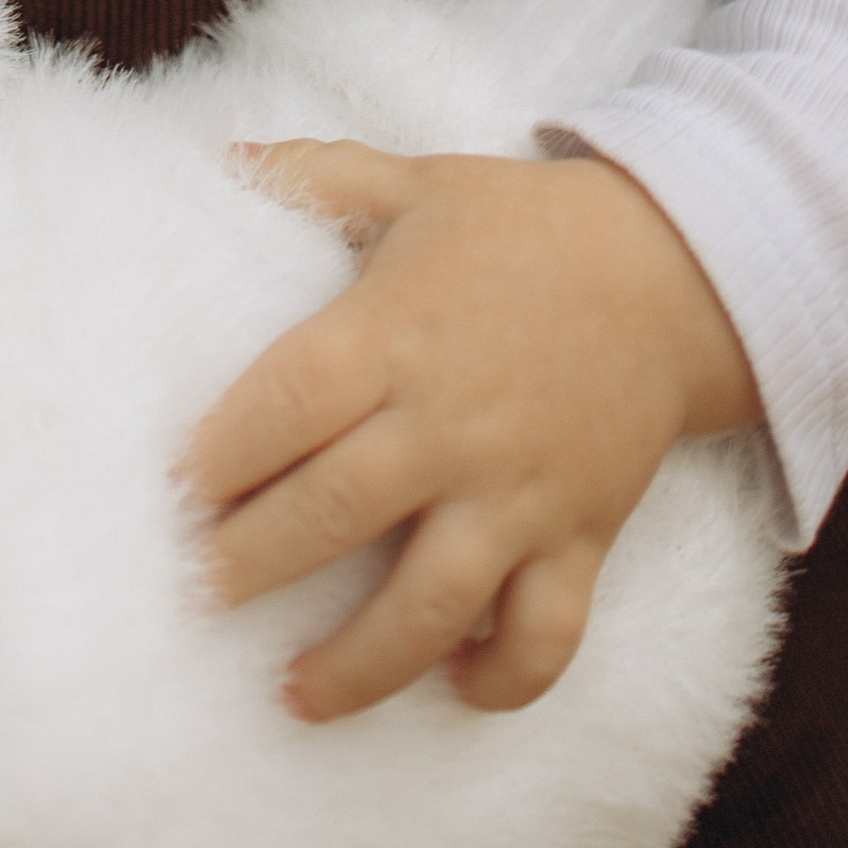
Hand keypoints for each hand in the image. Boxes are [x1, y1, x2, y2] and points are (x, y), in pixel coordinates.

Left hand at [182, 145, 760, 724]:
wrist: (677, 267)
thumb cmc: (524, 226)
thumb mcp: (415, 181)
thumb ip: (313, 173)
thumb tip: (220, 154)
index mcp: (397, 332)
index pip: (288, 402)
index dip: (222, 453)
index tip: (171, 494)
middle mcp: (451, 423)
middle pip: (335, 510)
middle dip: (253, 565)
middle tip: (196, 599)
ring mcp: (519, 491)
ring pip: (431, 603)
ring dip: (360, 662)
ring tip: (295, 693)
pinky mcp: (582, 535)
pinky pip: (546, 634)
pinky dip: (503, 677)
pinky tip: (454, 688)